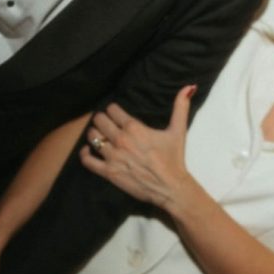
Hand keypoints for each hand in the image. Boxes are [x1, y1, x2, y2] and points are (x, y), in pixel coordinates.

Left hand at [79, 85, 195, 210]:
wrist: (170, 187)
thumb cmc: (174, 159)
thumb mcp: (178, 130)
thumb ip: (181, 106)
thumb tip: (189, 87)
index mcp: (134, 128)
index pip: (112, 110)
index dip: (112, 109)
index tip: (114, 112)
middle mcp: (121, 140)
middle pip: (99, 120)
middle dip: (101, 119)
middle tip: (105, 122)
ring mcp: (113, 156)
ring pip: (92, 137)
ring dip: (94, 134)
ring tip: (98, 134)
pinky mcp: (109, 172)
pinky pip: (88, 160)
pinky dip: (85, 154)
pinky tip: (87, 150)